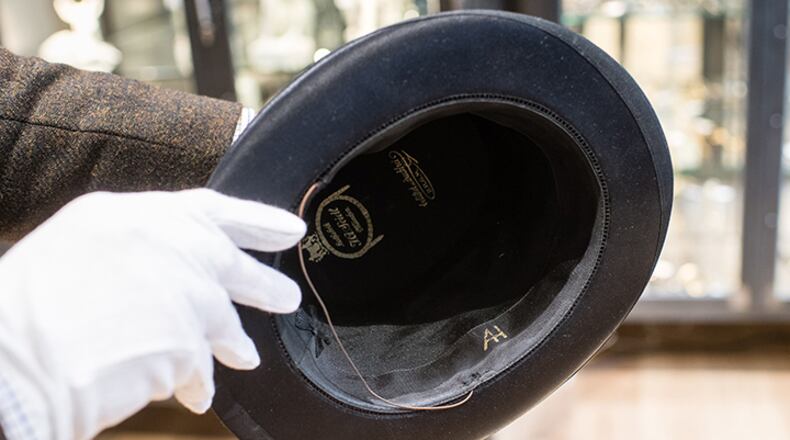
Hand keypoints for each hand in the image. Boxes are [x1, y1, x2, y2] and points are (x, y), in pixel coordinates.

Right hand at [0, 189, 305, 439]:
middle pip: (230, 263)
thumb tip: (169, 277)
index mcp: (130, 214)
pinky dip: (195, 383)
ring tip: (247, 355)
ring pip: (223, 321)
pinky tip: (193, 394)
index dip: (256, 219)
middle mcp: (165, 247)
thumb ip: (136, 254)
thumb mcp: (78, 251)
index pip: (211, 208)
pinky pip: (199, 369)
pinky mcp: (187, 344)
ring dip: (234, 342)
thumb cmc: (24, 313)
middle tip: (288, 297)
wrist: (4, 364)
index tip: (291, 229)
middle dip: (263, 284)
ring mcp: (181, 294)